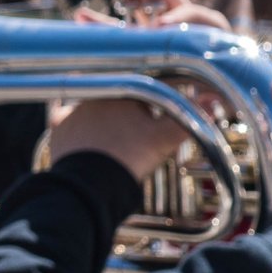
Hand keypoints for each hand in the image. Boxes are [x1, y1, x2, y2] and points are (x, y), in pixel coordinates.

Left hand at [52, 99, 193, 183]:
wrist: (93, 182)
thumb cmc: (131, 156)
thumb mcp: (165, 138)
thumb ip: (188, 119)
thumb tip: (213, 103)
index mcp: (123, 89)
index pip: (144, 91)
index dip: (152, 109)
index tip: (152, 123)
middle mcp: (95, 93)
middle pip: (117, 99)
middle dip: (127, 114)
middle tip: (134, 137)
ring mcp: (73, 108)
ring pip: (94, 110)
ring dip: (103, 121)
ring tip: (113, 144)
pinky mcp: (58, 126)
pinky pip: (69, 123)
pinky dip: (79, 132)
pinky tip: (90, 145)